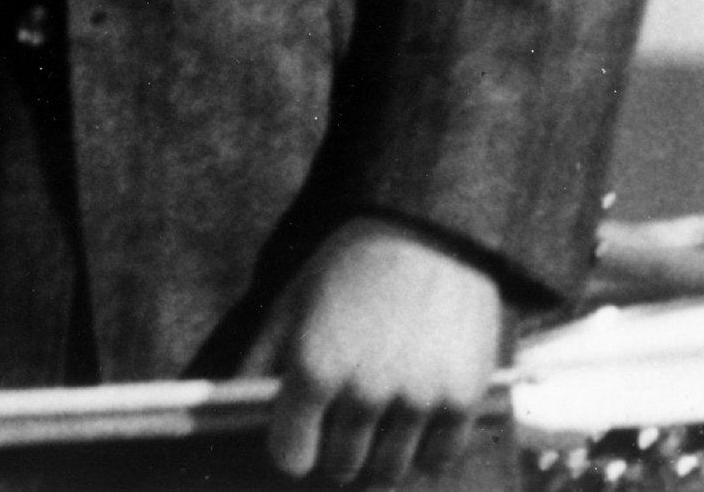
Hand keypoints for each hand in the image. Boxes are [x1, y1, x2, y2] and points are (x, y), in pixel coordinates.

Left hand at [239, 219, 502, 485]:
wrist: (425, 236)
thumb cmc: (348, 267)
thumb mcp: (292, 302)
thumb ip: (263, 357)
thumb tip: (242, 404)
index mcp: (314, 368)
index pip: (291, 456)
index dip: (292, 449)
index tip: (299, 438)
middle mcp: (364, 391)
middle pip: (341, 468)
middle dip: (336, 452)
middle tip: (340, 428)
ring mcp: (415, 400)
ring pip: (389, 470)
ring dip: (380, 455)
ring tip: (378, 421)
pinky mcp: (461, 401)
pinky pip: (439, 458)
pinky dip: (425, 450)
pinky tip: (415, 422)